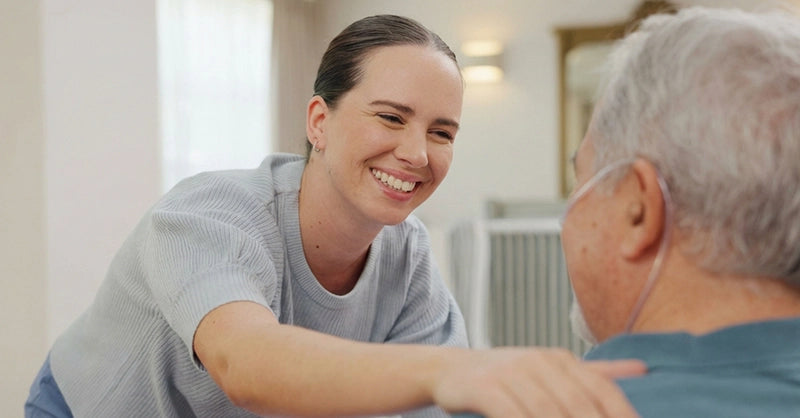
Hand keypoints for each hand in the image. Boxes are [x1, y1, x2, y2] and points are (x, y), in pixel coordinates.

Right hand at [433, 347, 643, 417]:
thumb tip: (643, 369)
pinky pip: (513, 415)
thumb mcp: (551, 368)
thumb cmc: (507, 375)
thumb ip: (596, 373)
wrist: (450, 369)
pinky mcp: (485, 387)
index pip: (603, 390)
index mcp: (561, 359)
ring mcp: (511, 372)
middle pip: (579, 406)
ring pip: (547, 413)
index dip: (623, 416)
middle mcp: (539, 362)